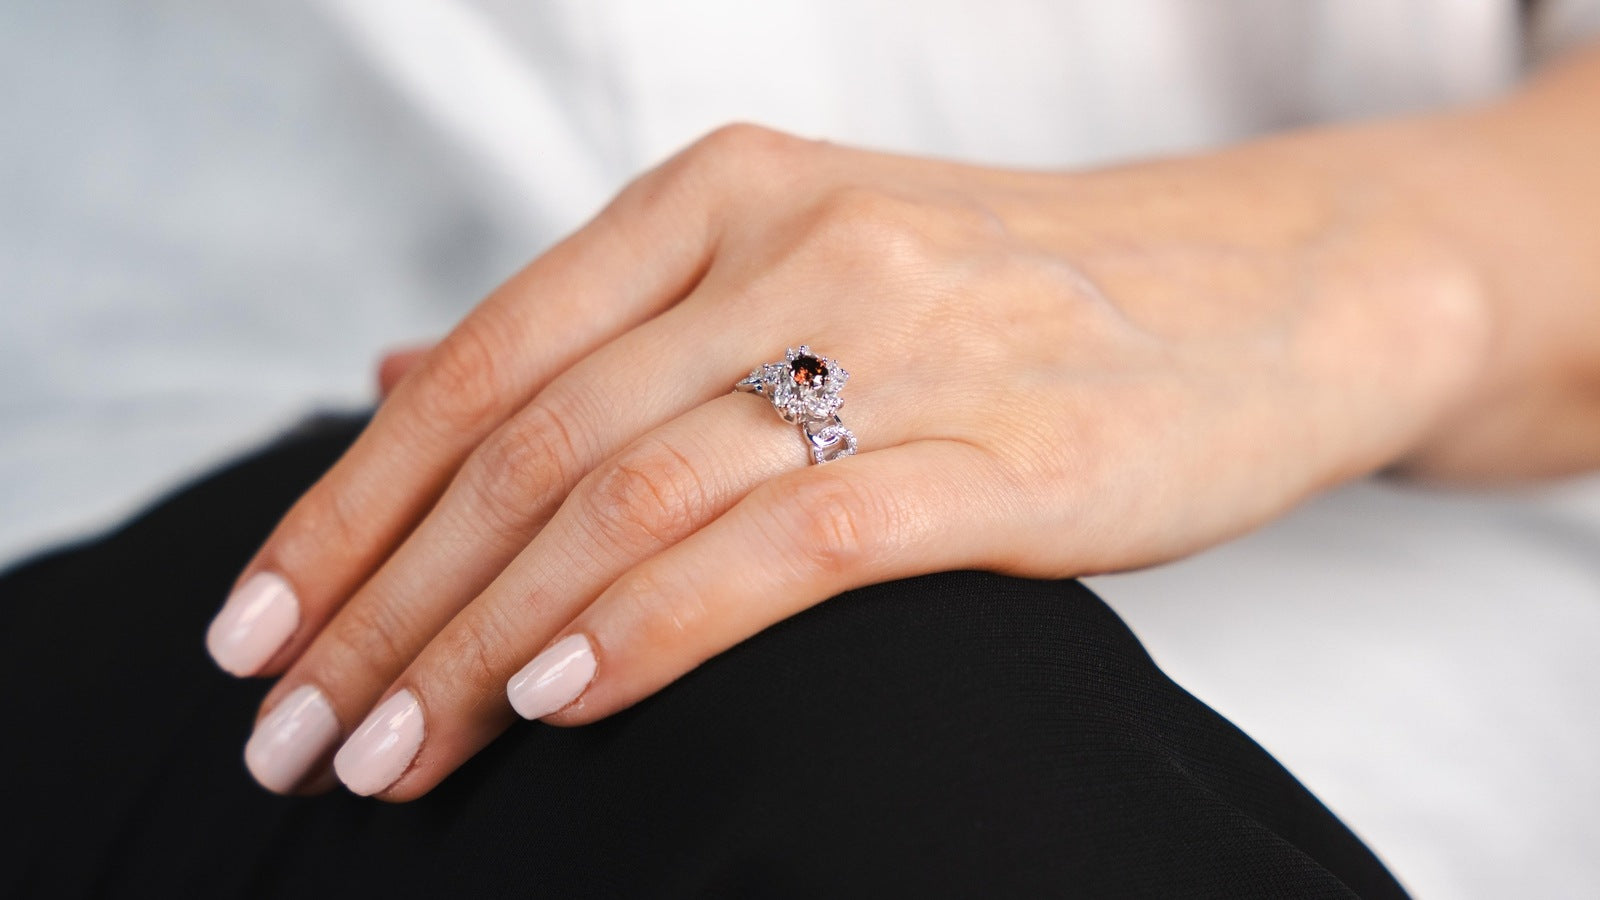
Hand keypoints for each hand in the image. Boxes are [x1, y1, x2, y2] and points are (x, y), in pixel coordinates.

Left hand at [212, 121, 1498, 799]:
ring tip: (390, 765)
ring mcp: (898, 346)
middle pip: (526, 446)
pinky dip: (650, 630)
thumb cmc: (1010, 300)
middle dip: (382, 607)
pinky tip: (556, 704)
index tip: (253, 628)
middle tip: (292, 736)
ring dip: (480, 645)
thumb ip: (602, 326)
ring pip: (626, 502)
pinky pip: (783, 550)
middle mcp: (789, 250)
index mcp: (720, 195)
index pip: (480, 363)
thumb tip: (395, 375)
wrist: (1264, 289)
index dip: (346, 506)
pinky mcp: (1002, 454)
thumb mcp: (790, 265)